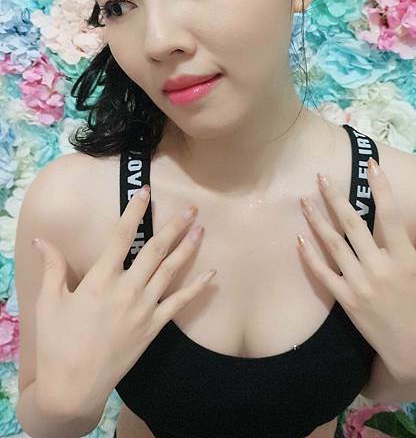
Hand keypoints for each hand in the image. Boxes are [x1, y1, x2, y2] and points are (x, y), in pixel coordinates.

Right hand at [33, 186, 214, 416]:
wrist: (74, 386)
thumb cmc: (58, 343)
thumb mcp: (49, 303)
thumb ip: (52, 267)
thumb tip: (41, 239)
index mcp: (100, 279)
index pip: (121, 236)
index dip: (135, 211)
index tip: (145, 191)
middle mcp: (127, 289)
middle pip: (155, 249)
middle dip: (174, 226)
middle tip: (191, 208)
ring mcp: (144, 309)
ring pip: (171, 271)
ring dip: (187, 248)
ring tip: (201, 229)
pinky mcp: (154, 327)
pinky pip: (180, 304)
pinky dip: (197, 288)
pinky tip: (211, 274)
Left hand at [296, 157, 415, 380]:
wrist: (413, 352)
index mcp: (405, 259)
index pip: (390, 215)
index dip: (381, 188)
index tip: (371, 165)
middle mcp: (380, 268)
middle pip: (353, 225)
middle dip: (335, 198)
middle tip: (320, 176)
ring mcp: (360, 284)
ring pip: (333, 246)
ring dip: (317, 221)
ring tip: (304, 200)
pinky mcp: (346, 300)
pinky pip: (323, 274)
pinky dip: (310, 256)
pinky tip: (299, 238)